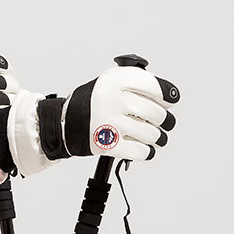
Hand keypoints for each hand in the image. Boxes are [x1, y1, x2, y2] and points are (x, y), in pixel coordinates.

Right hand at [20, 63, 179, 166]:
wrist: (63, 123)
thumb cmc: (92, 102)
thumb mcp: (109, 81)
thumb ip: (136, 82)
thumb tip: (169, 95)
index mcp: (113, 81)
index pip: (155, 87)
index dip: (168, 96)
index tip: (170, 101)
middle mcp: (111, 100)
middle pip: (157, 114)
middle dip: (166, 121)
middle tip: (163, 122)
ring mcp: (109, 124)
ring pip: (152, 135)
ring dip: (158, 138)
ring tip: (153, 136)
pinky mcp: (108, 145)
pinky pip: (142, 152)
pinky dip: (147, 152)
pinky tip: (143, 148)